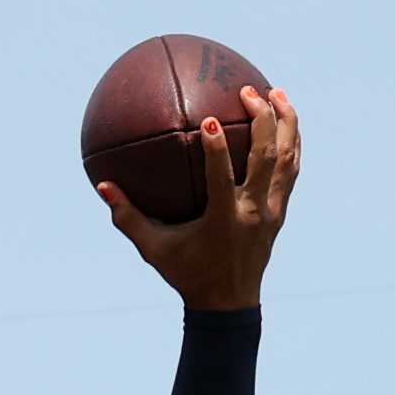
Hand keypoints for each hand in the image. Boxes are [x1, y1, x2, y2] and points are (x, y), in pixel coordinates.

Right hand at [98, 83, 298, 309]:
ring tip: (278, 92)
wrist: (228, 303)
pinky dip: (290, 144)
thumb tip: (103, 185)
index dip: (218, 150)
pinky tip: (284, 122)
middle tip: (249, 91)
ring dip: (286, 124)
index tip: (210, 121)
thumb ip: (128, 218)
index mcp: (224, 221)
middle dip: (263, 121)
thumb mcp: (153, 250)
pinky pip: (291, 171)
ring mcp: (272, 212)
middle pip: (267, 160)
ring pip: (287, 161)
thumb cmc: (186, 274)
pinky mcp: (280, 212)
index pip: (223, 179)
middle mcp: (253, 213)